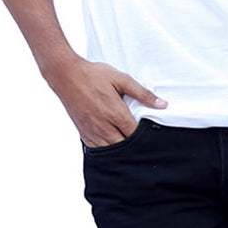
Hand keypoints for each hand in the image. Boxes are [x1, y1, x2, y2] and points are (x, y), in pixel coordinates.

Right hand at [46, 56, 165, 146]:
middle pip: (125, 146)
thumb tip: (162, 104)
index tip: (152, 136)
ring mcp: (92, 132)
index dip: (145, 138)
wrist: (65, 75)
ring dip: (121, 151)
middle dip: (134, 147)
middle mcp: (104, 126)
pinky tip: (113, 146)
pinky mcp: (83, 133)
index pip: (136, 135)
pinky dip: (106, 150)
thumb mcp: (121, 79)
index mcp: (116, 113)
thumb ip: (142, 93)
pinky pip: (97, 150)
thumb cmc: (93, 75)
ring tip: (130, 148)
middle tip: (143, 144)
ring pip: (111, 151)